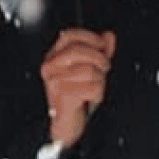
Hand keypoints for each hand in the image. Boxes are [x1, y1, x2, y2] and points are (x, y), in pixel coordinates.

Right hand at [40, 29, 115, 146]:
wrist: (66, 122)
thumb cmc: (77, 94)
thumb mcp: (89, 68)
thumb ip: (99, 51)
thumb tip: (109, 35)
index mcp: (53, 56)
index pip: (68, 36)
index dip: (89, 37)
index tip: (103, 44)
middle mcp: (49, 67)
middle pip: (78, 51)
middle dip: (99, 58)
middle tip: (106, 67)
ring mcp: (54, 81)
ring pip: (89, 70)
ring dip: (100, 79)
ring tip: (97, 85)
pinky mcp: (62, 96)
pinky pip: (92, 88)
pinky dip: (98, 94)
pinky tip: (92, 98)